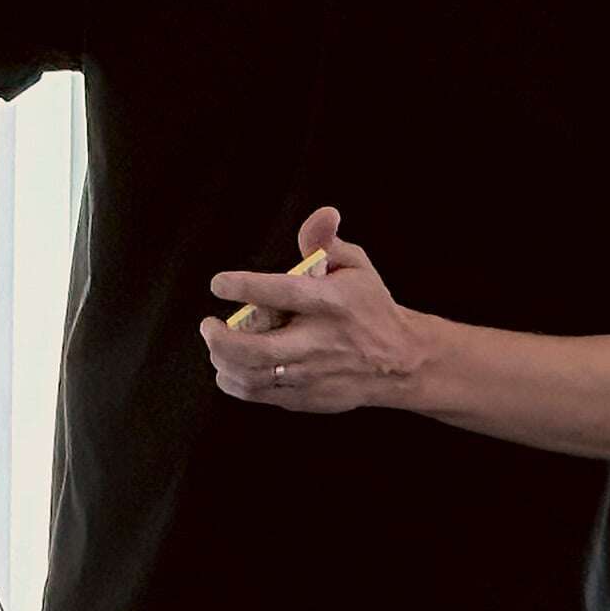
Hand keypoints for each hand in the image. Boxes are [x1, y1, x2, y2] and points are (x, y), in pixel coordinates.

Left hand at [198, 208, 433, 414]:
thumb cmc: (371, 307)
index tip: (219, 284)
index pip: (282, 293)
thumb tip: (323, 213)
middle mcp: (319, 341)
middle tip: (209, 325)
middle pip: (257, 349)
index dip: (245, 287)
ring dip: (223, 361)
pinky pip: (259, 394)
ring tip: (217, 345)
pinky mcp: (307, 397)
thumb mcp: (356, 266)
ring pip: (252, 377)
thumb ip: (326, 242)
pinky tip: (231, 367)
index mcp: (331, 303)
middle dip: (220, 339)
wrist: (400, 362)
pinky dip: (235, 381)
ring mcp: (312, 374)